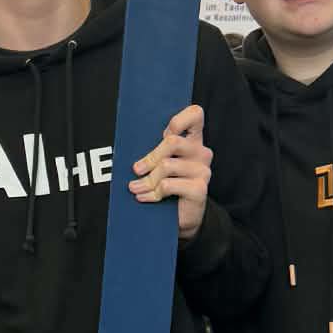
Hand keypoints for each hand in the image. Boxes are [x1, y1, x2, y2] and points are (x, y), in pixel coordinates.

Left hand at [131, 104, 210, 241]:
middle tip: (136, 169)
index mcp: (192, 140)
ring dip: (146, 180)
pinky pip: (168, 185)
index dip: (179, 118)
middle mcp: (201, 152)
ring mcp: (202, 170)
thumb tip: (129, 143)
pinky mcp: (200, 189)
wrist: (179, 218)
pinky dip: (152, 193)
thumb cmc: (167, 186)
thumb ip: (155, 149)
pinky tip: (145, 197)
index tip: (163, 133)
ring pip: (166, 166)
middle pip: (172, 142)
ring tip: (135, 188)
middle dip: (149, 157)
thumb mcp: (159, 163)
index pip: (195, 114)